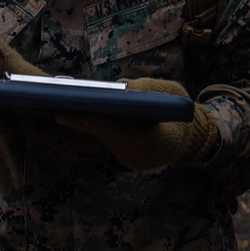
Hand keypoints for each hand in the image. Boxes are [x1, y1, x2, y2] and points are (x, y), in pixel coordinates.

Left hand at [57, 78, 218, 169]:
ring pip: (105, 140)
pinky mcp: (126, 162)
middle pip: (111, 136)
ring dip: (85, 124)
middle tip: (60, 107)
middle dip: (85, 121)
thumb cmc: (179, 111)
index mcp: (163, 141)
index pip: (130, 133)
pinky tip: (77, 116)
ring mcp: (135, 162)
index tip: (83, 112)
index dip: (106, 122)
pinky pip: (108, 142)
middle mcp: (146, 156)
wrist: (189, 139)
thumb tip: (118, 88)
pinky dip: (95, 129)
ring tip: (62, 108)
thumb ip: (147, 90)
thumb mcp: (171, 93)